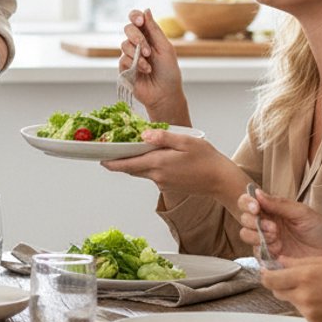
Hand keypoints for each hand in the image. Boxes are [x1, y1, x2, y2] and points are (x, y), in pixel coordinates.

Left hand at [101, 128, 247, 198]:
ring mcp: (163, 183)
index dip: (112, 162)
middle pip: (132, 169)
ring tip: (130, 151)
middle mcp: (158, 176)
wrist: (221, 180)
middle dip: (120, 162)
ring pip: (142, 172)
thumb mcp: (186, 141)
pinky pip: (153, 175)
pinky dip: (148, 167)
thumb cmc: (207, 158)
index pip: (128, 164)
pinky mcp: (169, 187)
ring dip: (135, 164)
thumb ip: (163, 137)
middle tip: (110, 153)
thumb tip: (144, 134)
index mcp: (159, 164)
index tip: (100, 159)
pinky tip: (155, 157)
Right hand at [119, 9, 188, 122]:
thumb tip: (146, 10)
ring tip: (148, 65)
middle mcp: (137, 43)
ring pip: (124, 44)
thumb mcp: (165, 47)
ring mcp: (129, 55)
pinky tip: (145, 71)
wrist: (165, 93)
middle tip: (148, 50)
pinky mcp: (124, 67)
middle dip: (137, 37)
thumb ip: (154, 29)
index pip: (136, 19)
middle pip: (128, 29)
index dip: (135, 16)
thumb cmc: (169, 71)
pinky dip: (135, 64)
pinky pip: (122, 59)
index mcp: (149, 35)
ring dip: (138, 54)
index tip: (139, 20)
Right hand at [236, 187, 321, 265]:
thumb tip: (257, 192)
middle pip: (244, 218)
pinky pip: (255, 253)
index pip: (250, 202)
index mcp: (274, 210)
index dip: (247, 202)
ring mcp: (267, 242)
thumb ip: (279, 204)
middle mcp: (267, 224)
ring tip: (275, 237)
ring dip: (255, 234)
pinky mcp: (270, 259)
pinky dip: (261, 249)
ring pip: (245, 234)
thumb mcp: (303, 214)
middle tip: (273, 226)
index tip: (255, 207)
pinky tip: (276, 249)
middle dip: (253, 220)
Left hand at [260, 256, 321, 321]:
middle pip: (276, 291)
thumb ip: (299, 262)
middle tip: (294, 279)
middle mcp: (303, 295)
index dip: (266, 275)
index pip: (270, 279)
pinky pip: (302, 312)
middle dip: (280, 284)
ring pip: (290, 301)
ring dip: (296, 294)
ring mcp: (308, 311)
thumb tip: (280, 261)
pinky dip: (307, 306)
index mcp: (304, 277)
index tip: (268, 272)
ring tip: (318, 289)